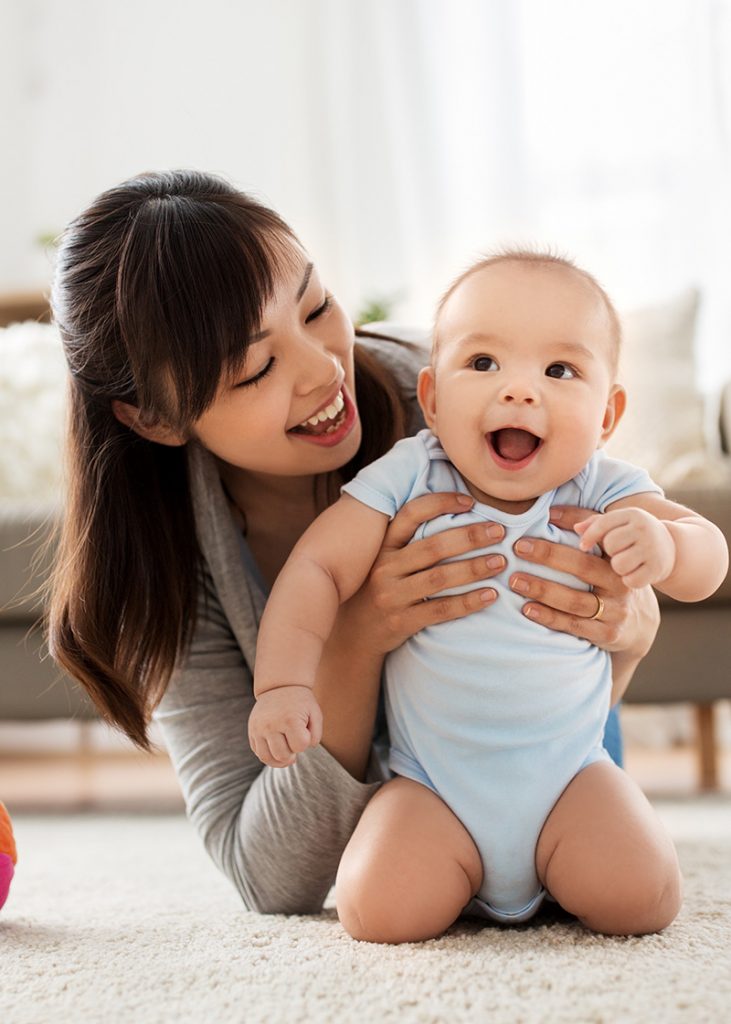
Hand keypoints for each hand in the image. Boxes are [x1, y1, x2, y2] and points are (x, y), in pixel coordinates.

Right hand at [248, 686, 322, 767]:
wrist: (280, 686)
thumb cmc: (301, 703)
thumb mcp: (315, 714)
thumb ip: (315, 736)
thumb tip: (300, 752)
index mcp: (289, 719)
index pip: (300, 746)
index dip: (305, 741)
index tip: (304, 730)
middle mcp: (271, 725)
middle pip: (283, 756)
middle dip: (292, 753)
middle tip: (295, 742)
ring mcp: (258, 729)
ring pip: (267, 758)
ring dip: (279, 761)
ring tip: (287, 755)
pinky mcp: (251, 731)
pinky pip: (258, 753)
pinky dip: (268, 755)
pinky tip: (276, 749)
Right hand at [340, 492, 505, 653]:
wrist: (357, 633)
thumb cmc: (382, 588)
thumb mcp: (387, 560)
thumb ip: (411, 540)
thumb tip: (458, 513)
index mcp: (384, 546)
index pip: (412, 514)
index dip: (441, 503)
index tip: (471, 502)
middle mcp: (385, 567)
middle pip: (433, 547)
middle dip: (470, 537)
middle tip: (499, 532)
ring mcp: (391, 596)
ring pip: (439, 578)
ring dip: (474, 568)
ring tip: (500, 562)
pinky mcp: (400, 622)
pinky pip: (440, 610)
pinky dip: (468, 602)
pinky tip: (490, 595)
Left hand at [507, 505, 659, 656]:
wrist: (639, 622)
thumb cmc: (610, 576)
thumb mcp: (606, 552)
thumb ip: (585, 528)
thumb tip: (550, 512)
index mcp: (618, 557)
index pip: (597, 537)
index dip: (570, 526)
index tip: (540, 522)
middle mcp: (620, 583)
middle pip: (583, 567)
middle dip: (549, 556)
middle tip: (518, 549)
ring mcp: (616, 610)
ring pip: (576, 600)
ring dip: (543, 590)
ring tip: (515, 581)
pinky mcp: (607, 634)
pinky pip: (574, 625)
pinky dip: (549, 617)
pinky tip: (528, 609)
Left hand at [574, 507, 675, 588]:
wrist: (672, 548)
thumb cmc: (634, 535)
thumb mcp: (619, 524)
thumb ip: (594, 523)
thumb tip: (573, 526)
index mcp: (632, 514)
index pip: (603, 523)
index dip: (589, 536)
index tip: (583, 546)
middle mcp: (644, 529)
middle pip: (610, 544)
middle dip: (609, 552)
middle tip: (617, 553)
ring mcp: (653, 549)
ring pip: (619, 564)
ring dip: (618, 568)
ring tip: (625, 563)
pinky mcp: (657, 569)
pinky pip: (631, 580)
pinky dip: (629, 580)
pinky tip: (634, 574)